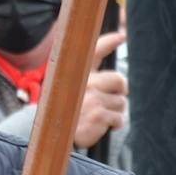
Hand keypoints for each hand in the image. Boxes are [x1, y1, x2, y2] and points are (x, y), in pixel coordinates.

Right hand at [74, 31, 127, 148]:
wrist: (53, 138)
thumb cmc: (67, 112)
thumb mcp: (70, 90)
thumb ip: (89, 75)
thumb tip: (112, 50)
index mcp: (77, 73)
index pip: (95, 50)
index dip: (110, 41)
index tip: (121, 36)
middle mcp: (85, 83)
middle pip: (119, 80)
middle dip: (120, 92)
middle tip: (110, 100)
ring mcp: (93, 99)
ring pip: (121, 102)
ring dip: (115, 111)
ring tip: (99, 116)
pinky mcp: (99, 116)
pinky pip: (119, 118)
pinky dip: (114, 124)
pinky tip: (102, 125)